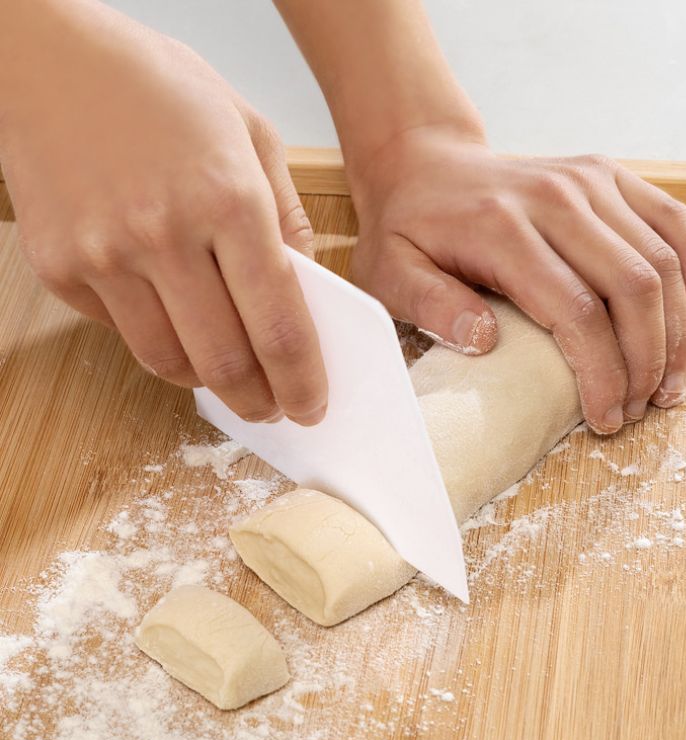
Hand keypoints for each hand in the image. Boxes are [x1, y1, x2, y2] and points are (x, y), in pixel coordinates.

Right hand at [0, 0, 326, 424]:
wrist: (47, 59)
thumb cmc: (160, 89)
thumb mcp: (251, 134)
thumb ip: (287, 219)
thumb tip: (306, 291)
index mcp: (230, 201)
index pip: (280, 327)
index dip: (302, 382)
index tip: (311, 406)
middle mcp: (164, 235)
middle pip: (226, 363)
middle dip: (259, 400)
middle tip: (272, 406)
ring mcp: (105, 256)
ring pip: (169, 362)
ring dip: (208, 380)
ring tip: (227, 369)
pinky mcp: (61, 269)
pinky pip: (123, 334)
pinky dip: (158, 340)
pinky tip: (173, 317)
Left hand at [347, 126, 685, 433]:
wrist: (424, 165)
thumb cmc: (408, 229)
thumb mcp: (389, 274)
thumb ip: (432, 306)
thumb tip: (486, 341)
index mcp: (503, 230)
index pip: (577, 312)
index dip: (602, 373)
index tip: (607, 417)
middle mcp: (555, 199)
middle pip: (632, 287)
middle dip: (647, 359)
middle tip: (642, 407)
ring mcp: (586, 180)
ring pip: (659, 257)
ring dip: (675, 325)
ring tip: (669, 378)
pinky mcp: (605, 173)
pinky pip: (668, 215)